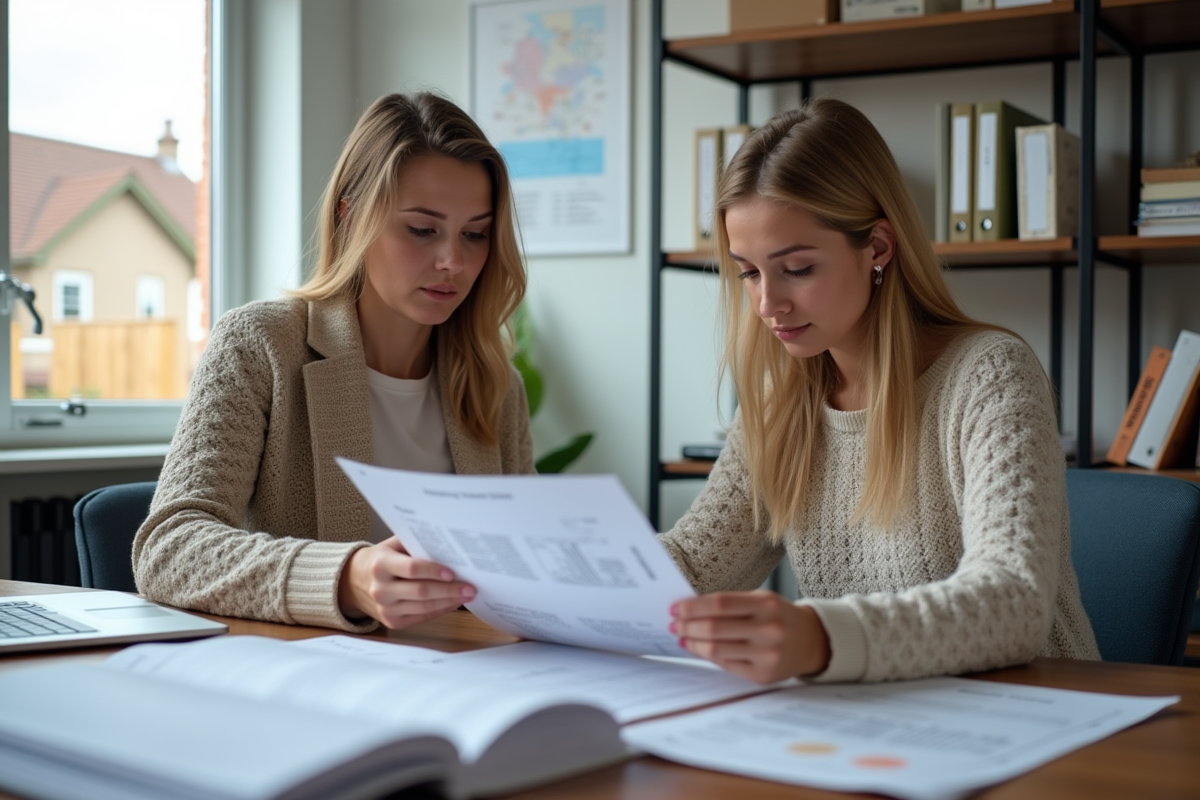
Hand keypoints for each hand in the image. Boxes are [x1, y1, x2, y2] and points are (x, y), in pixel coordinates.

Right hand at [338, 537, 475, 628]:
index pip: (411, 568)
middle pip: (421, 591)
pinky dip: (440, 610)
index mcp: (380, 565)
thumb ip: (414, 544)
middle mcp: (381, 589)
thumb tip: (446, 544)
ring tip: (467, 595)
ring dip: (449, 602)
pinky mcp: (392, 622)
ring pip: (424, 607)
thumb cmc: (379, 560)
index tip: (452, 572)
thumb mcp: (391, 546)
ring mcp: (386, 609)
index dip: (433, 571)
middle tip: (470, 587)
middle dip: (449, 590)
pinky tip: (453, 603)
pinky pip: (422, 617)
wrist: (352, 582)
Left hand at [670, 590, 830, 683]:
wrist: (811, 641)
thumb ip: (730, 604)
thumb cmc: (778, 616)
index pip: (720, 604)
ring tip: (682, 636)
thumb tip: (689, 610)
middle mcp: (768, 630)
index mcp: (766, 605)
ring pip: (716, 650)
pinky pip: (725, 665)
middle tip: (674, 623)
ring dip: (692, 642)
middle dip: (688, 626)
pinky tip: (697, 648)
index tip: (676, 607)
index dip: (693, 607)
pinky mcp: (762, 675)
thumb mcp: (761, 600)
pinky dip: (706, 655)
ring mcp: (766, 655)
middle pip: (714, 628)